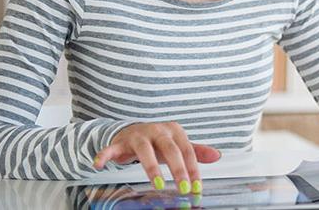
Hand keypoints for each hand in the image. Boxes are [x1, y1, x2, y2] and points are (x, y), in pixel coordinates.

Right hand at [92, 122, 221, 194]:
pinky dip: (105, 155)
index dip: (193, 170)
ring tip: (158, 184)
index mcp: (174, 131)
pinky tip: (100, 164)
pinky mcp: (120, 141)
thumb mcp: (178, 145)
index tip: (197, 187)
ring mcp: (138, 135)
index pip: (187, 151)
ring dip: (151, 168)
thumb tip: (218, 156)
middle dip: (178, 170)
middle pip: (170, 149)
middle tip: (183, 188)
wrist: (132, 132)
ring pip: (145, 150)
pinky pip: (111, 148)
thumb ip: (196, 151)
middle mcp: (158, 130)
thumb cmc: (159, 142)